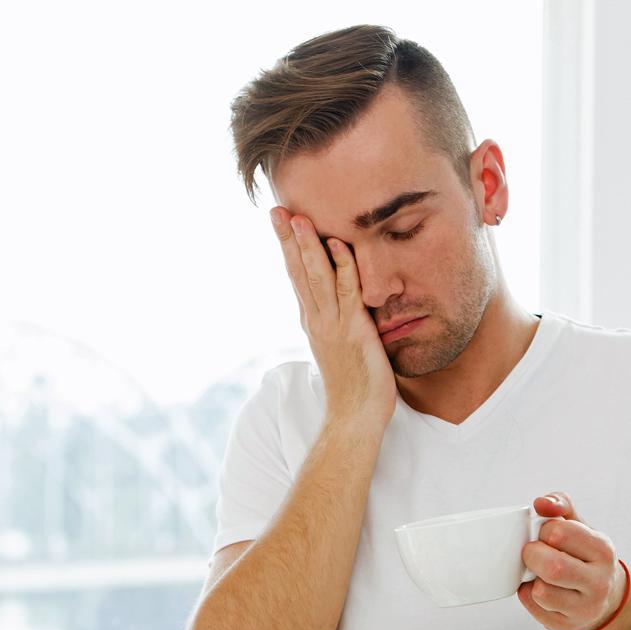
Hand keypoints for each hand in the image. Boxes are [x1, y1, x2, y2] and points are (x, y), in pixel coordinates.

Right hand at [270, 207, 397, 430]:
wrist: (354, 418)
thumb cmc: (354, 387)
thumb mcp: (341, 348)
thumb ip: (338, 325)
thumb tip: (342, 308)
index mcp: (314, 322)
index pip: (297, 278)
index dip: (289, 250)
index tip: (282, 223)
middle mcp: (317, 320)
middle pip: (298, 272)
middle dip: (287, 240)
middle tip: (276, 210)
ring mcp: (332, 325)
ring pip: (316, 277)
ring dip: (306, 246)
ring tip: (296, 217)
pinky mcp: (353, 331)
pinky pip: (347, 292)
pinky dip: (342, 267)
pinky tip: (337, 244)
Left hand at [518, 492, 626, 629]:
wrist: (607, 599)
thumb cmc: (585, 555)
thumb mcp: (581, 526)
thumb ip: (561, 505)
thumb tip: (540, 503)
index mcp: (603, 550)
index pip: (559, 533)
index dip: (544, 530)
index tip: (547, 534)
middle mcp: (599, 582)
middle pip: (552, 567)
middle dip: (532, 555)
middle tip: (533, 552)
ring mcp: (585, 608)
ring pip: (541, 592)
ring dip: (531, 579)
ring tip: (539, 573)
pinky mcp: (567, 626)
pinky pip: (533, 609)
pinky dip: (528, 596)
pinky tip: (540, 589)